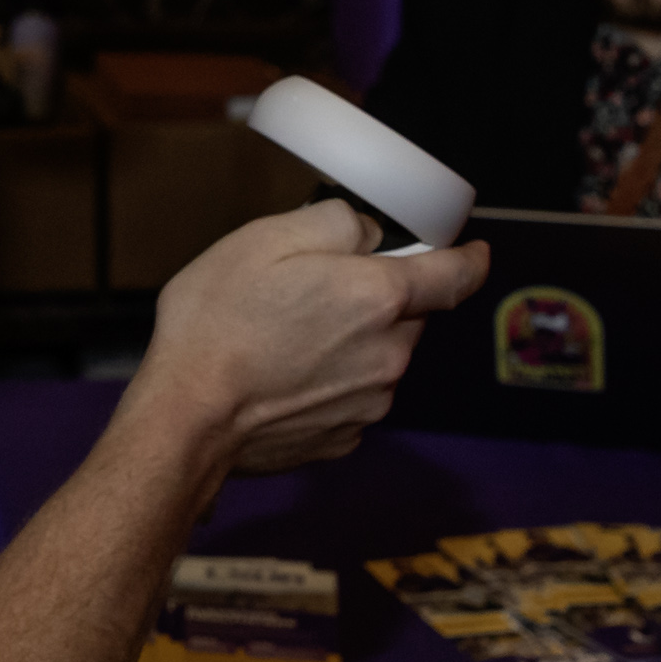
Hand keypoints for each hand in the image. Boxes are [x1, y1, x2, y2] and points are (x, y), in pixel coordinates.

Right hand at [128, 199, 490, 475]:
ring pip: (382, 358)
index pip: (456, 275)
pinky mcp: (343, 438)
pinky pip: (354, 397)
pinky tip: (285, 378)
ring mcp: (369, 403)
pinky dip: (333, 383)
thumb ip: (335, 223)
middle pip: (411, 316)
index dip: (470, 259)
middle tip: (321, 292)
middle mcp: (389, 354)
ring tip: (290, 339)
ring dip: (356, 343)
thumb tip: (368, 235)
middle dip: (383, 299)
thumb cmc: (219, 321)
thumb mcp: (267, 238)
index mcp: (378, 297)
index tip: (474, 252)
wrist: (186, 418)